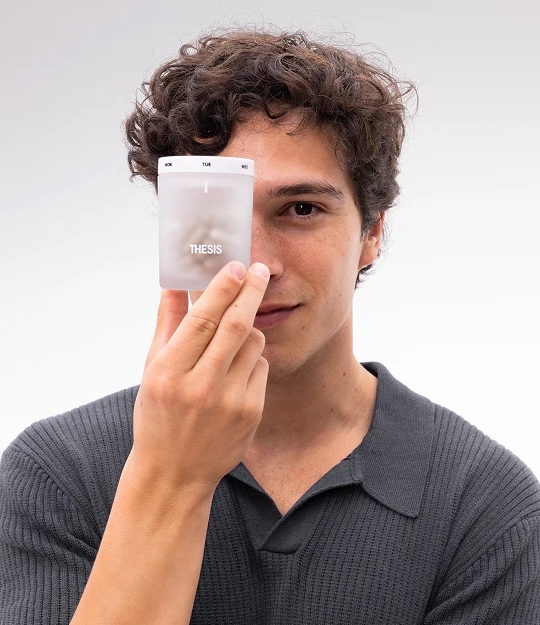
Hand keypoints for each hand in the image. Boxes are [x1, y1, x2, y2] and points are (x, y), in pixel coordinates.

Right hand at [125, 261, 269, 496]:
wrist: (174, 473)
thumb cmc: (158, 416)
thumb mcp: (151, 370)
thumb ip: (166, 324)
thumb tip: (174, 284)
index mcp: (169, 372)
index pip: (202, 319)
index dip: (223, 288)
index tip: (236, 266)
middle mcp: (200, 386)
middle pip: (236, 325)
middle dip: (251, 290)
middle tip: (259, 270)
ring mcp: (229, 402)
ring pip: (254, 344)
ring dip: (249, 328)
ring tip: (234, 336)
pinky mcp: (251, 414)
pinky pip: (261, 368)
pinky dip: (252, 358)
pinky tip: (235, 371)